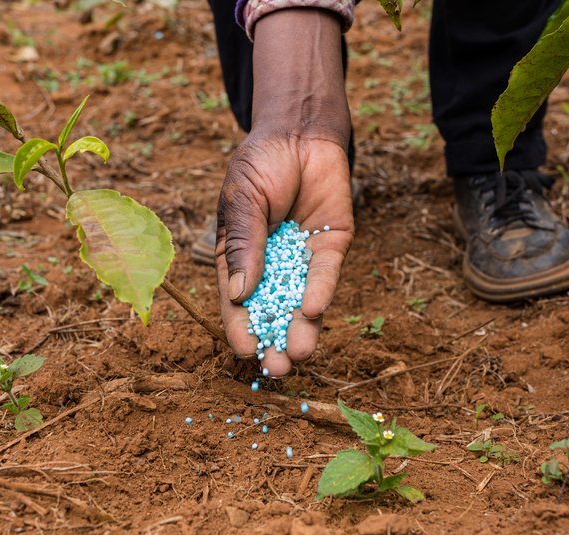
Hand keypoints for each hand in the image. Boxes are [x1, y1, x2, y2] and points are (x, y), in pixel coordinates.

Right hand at [215, 8, 352, 376]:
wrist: (300, 131)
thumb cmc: (261, 163)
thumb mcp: (242, 200)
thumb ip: (243, 244)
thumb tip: (237, 293)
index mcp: (241, 256)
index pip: (237, 300)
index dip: (239, 326)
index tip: (244, 350)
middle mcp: (272, 264)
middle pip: (272, 310)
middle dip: (274, 340)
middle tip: (276, 369)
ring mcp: (302, 258)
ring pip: (301, 301)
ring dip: (300, 328)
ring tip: (298, 355)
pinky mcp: (331, 247)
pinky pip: (326, 274)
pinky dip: (320, 292)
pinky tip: (313, 311)